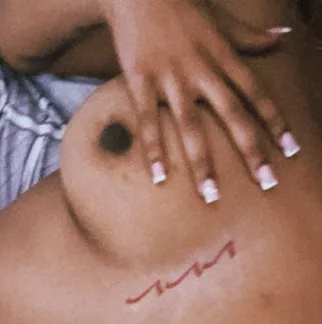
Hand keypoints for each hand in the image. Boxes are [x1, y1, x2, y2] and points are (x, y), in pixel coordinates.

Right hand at [99, 0, 298, 200]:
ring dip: (202, 163)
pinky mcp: (141, 80)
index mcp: (222, 56)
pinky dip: (153, 149)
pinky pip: (149, 120)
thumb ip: (249, 36)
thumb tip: (283, 37)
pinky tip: (159, 176)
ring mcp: (171, 77)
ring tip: (211, 195)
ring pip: (191, 126)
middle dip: (251, 151)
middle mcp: (201, 70)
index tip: (290, 149)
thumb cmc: (181, 4)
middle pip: (232, 116)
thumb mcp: (220, 19)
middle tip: (267, 183)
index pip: (255, 94)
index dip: (274, 122)